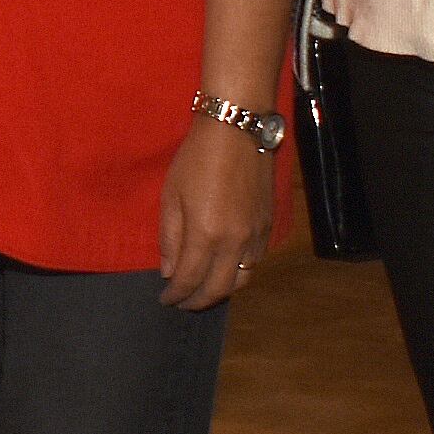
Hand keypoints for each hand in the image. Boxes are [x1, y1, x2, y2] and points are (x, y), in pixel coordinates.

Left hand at [159, 113, 274, 310]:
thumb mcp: (171, 195)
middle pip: (219, 288)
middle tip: (182, 303)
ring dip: (221, 290)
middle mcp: (235, 242)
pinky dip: (238, 272)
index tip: (165, 300)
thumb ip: (170, 238)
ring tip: (202, 290)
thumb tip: (169, 271)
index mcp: (206, 234)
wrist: (237, 130)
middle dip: (198, 301)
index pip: (189, 279)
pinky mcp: (268, 226)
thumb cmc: (196, 159)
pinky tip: (224, 267)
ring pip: (242, 279)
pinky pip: (254, 262)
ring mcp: (255, 235)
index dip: (176, 294)